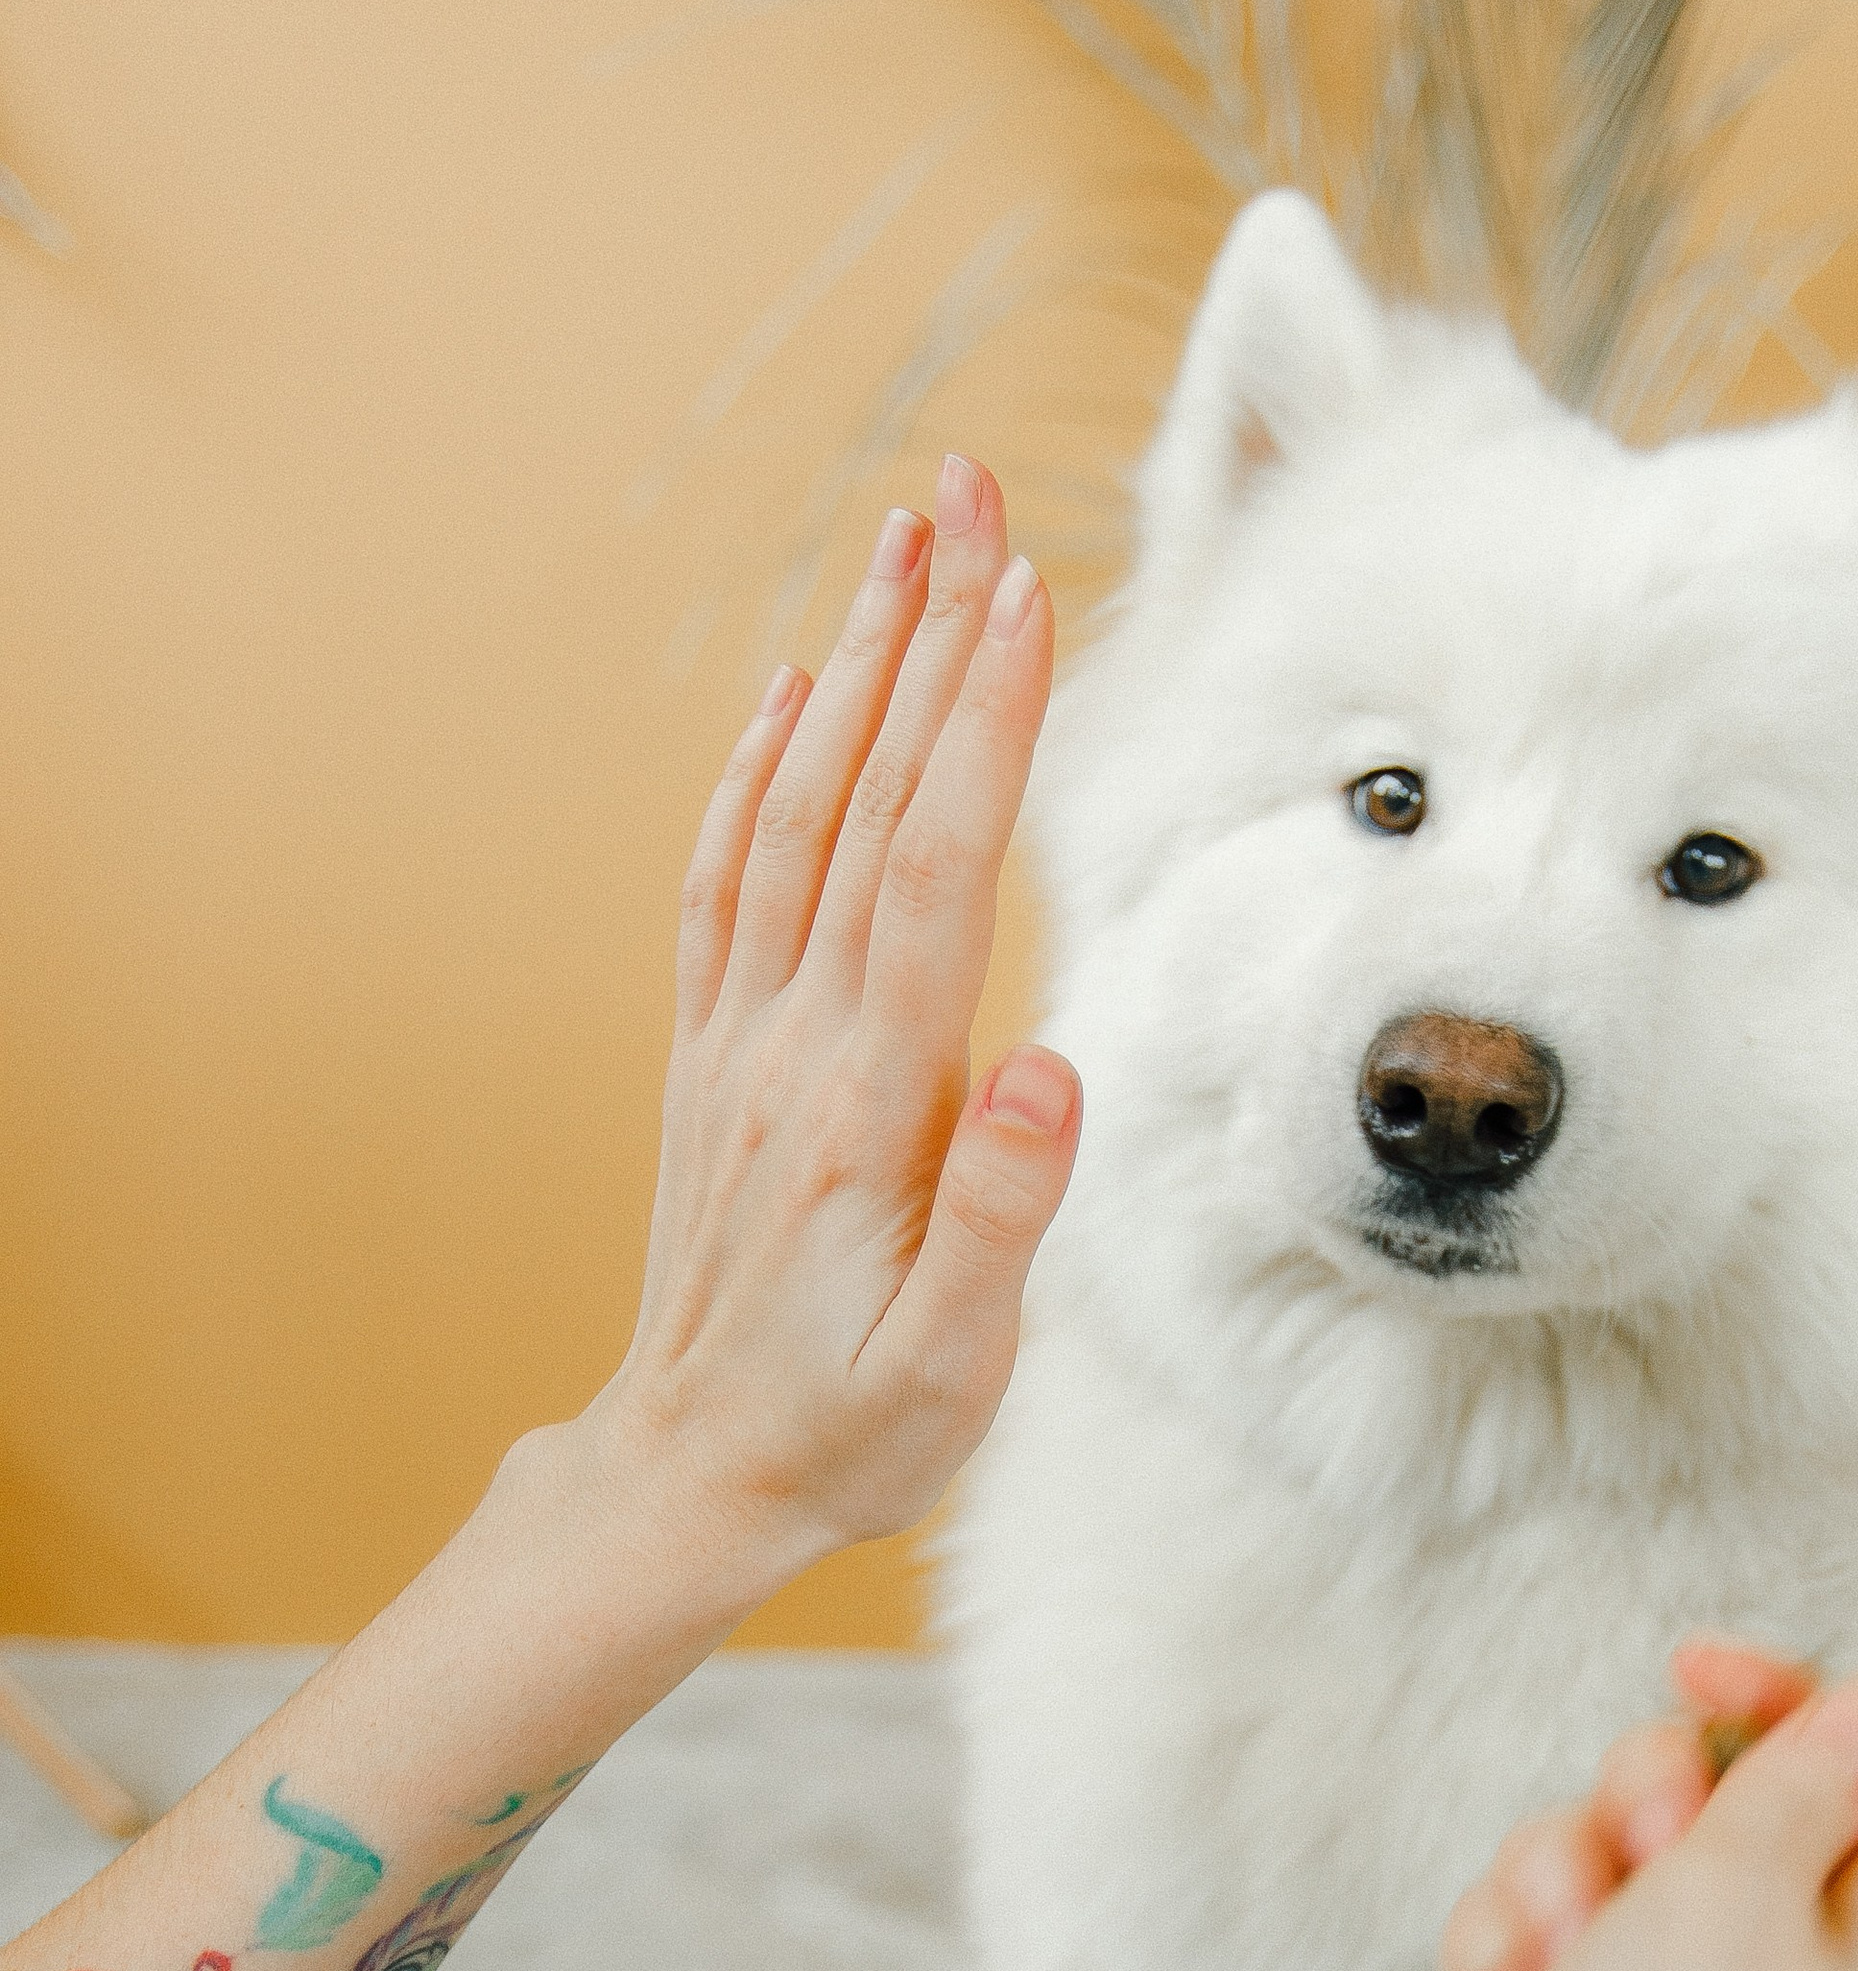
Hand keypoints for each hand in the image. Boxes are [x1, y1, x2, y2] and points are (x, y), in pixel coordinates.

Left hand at [588, 454, 1079, 1586]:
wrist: (692, 1477)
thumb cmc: (846, 1431)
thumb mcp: (952, 1365)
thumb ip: (1005, 1221)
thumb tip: (1053, 1075)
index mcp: (871, 1101)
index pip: (933, 872)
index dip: (981, 724)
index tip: (1025, 590)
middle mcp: (792, 1042)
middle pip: (863, 800)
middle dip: (927, 638)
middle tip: (971, 493)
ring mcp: (740, 1039)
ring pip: (793, 814)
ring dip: (851, 670)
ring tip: (902, 543)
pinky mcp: (712, 1056)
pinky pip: (726, 881)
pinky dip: (757, 771)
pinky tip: (790, 696)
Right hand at [1370, 1647, 1857, 1970]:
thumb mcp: (1738, 1898)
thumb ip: (1789, 1781)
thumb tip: (1857, 1709)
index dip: (1784, 1705)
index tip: (1690, 1665)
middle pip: (1726, 1807)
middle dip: (1644, 1801)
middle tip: (1639, 1858)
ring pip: (1610, 1874)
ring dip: (1557, 1884)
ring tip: (1555, 1969)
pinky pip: (1539, 1955)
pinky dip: (1510, 1964)